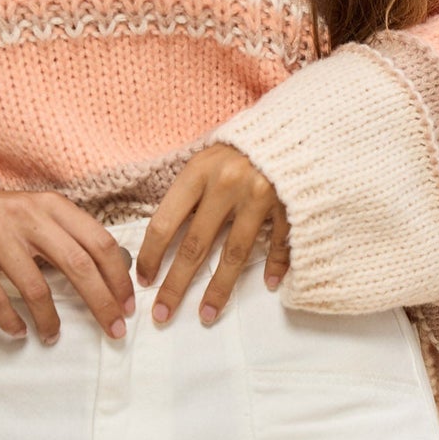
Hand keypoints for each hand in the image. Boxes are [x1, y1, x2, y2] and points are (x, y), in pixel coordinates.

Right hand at [0, 189, 135, 345]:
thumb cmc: (3, 219)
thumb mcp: (39, 215)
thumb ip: (70, 236)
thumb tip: (113, 277)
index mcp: (51, 205)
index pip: (98, 241)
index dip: (119, 277)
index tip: (127, 306)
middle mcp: (27, 215)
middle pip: (78, 265)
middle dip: (102, 303)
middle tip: (113, 331)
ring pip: (36, 287)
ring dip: (50, 320)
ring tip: (54, 336)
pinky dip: (11, 321)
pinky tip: (19, 332)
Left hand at [136, 145, 289, 325]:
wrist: (294, 124)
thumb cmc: (243, 144)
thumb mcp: (207, 158)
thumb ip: (189, 192)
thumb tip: (162, 236)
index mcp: (198, 171)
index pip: (164, 222)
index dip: (151, 256)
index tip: (144, 280)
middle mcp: (226, 184)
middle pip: (195, 246)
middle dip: (175, 285)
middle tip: (162, 314)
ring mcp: (260, 196)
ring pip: (233, 254)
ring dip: (217, 289)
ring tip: (205, 315)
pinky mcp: (289, 204)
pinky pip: (278, 243)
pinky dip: (274, 265)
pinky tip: (267, 284)